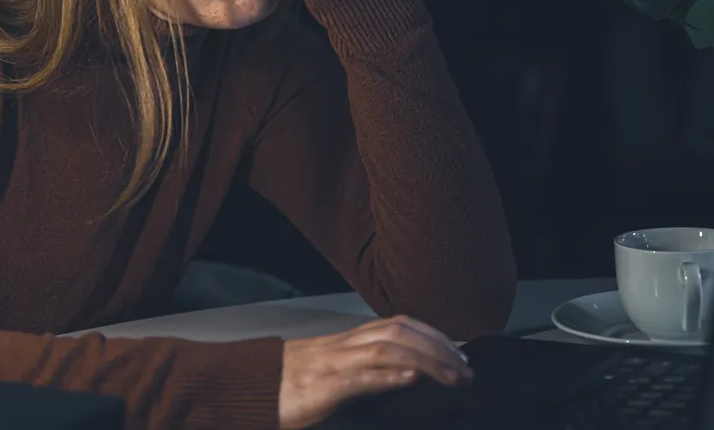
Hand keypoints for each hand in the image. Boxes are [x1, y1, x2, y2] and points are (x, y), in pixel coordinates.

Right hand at [278, 315, 473, 428]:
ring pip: (386, 350)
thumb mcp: (332, 375)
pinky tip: (411, 379)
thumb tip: (406, 378)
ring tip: (454, 378)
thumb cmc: (288, 386)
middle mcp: (344, 346)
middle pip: (400, 333)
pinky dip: (388, 377)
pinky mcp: (321, 389)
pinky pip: (359, 378)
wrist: (245, 389)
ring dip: (427, 362)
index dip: (434, 335)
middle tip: (468, 370)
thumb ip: (365, 373)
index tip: (461, 353)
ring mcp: (333, 364)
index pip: (400, 325)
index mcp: (347, 342)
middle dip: (440, 348)